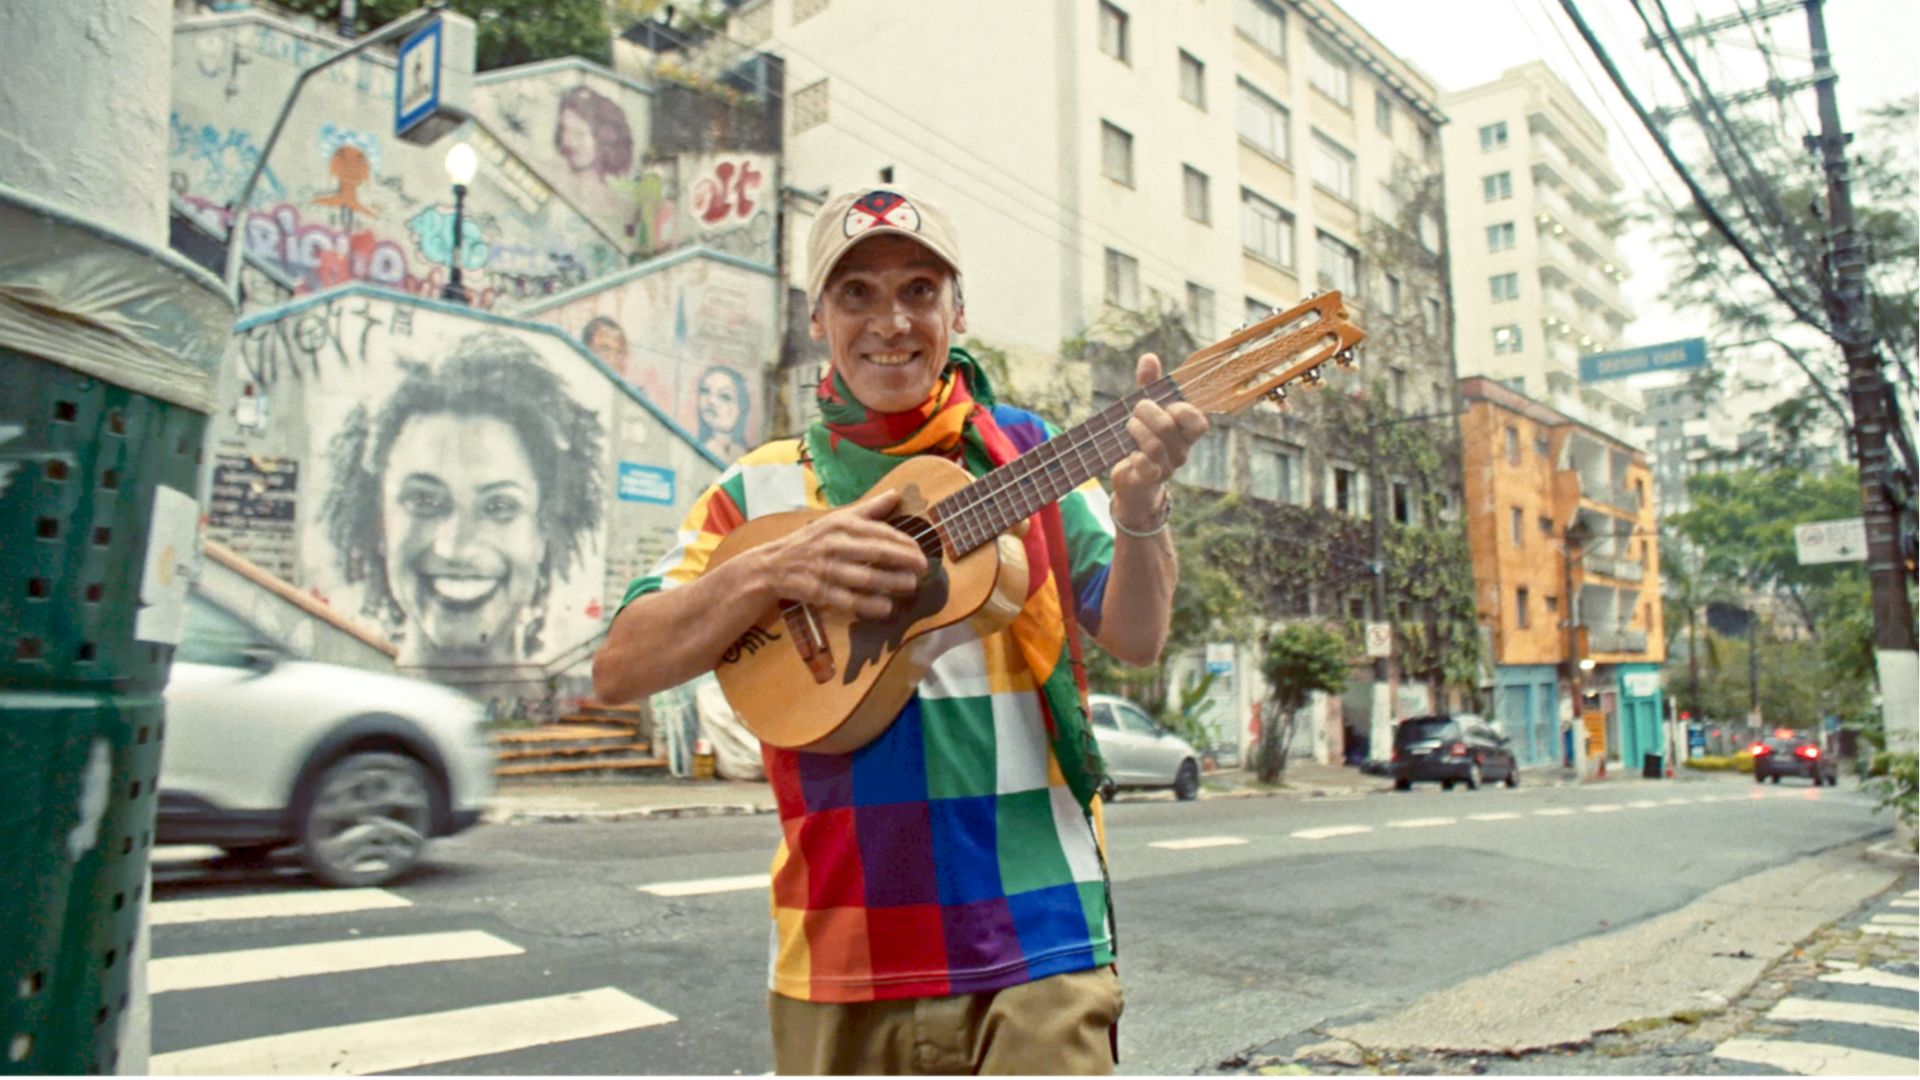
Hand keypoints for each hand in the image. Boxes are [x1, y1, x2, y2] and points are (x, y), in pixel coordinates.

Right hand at [761, 489, 928, 619]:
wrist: (773, 564)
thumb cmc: (813, 541)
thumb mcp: (837, 520)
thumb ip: (869, 509)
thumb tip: (896, 494)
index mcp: (841, 525)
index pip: (879, 532)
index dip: (903, 542)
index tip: (920, 551)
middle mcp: (834, 544)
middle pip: (876, 552)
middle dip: (903, 560)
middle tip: (923, 568)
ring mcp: (826, 569)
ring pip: (865, 577)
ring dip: (891, 582)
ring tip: (910, 586)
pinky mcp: (818, 591)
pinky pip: (848, 600)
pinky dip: (869, 605)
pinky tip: (886, 607)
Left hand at [1111, 353, 1208, 525]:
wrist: (1132, 479)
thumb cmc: (1142, 438)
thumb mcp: (1146, 410)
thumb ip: (1150, 385)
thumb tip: (1149, 357)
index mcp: (1185, 433)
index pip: (1199, 423)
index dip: (1182, 411)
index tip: (1167, 405)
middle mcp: (1181, 451)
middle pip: (1168, 427)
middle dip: (1146, 412)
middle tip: (1135, 411)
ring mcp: (1167, 468)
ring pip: (1155, 445)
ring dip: (1136, 430)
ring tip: (1129, 427)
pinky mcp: (1150, 479)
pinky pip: (1146, 465)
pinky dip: (1135, 454)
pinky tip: (1129, 451)